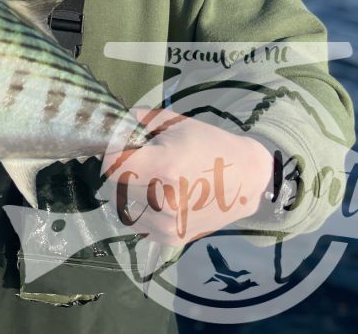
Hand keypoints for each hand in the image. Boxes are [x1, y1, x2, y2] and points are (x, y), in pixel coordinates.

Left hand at [105, 108, 273, 244]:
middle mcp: (164, 201)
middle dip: (120, 172)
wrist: (247, 178)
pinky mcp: (171, 238)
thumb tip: (110, 126)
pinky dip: (140, 209)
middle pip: (116, 186)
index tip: (121, 148)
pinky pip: (137, 222)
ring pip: (123, 206)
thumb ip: (136, 120)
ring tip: (150, 179)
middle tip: (138, 162)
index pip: (112, 166)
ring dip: (129, 192)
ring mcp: (168, 224)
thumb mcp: (173, 122)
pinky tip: (158, 197)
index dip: (111, 154)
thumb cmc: (209, 144)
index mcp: (164, 168)